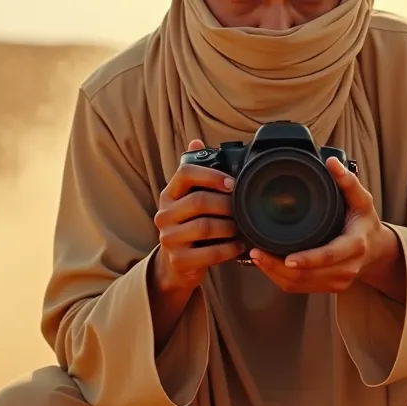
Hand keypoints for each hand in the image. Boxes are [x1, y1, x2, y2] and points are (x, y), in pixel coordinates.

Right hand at [151, 139, 245, 292]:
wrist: (176, 264)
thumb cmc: (188, 226)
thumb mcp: (187, 200)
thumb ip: (195, 174)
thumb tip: (195, 141)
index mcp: (169, 195)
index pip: (185, 174)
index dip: (211, 175)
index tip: (232, 183)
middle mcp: (164, 215)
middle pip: (199, 201)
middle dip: (226, 204)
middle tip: (242, 209)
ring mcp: (169, 239)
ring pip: (205, 227)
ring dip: (229, 227)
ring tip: (241, 228)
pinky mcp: (179, 260)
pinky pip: (209, 252)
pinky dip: (228, 249)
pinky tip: (238, 246)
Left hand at [248, 156, 389, 293]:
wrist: (375, 250)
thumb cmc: (365, 222)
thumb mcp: (362, 200)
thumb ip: (347, 181)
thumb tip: (332, 162)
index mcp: (355, 246)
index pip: (329, 256)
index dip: (307, 259)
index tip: (287, 258)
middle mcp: (347, 268)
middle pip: (308, 275)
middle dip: (278, 266)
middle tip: (255, 252)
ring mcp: (337, 281)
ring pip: (299, 284)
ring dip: (275, 273)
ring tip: (257, 256)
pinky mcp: (327, 288)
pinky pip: (299, 287)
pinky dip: (280, 278)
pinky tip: (268, 265)